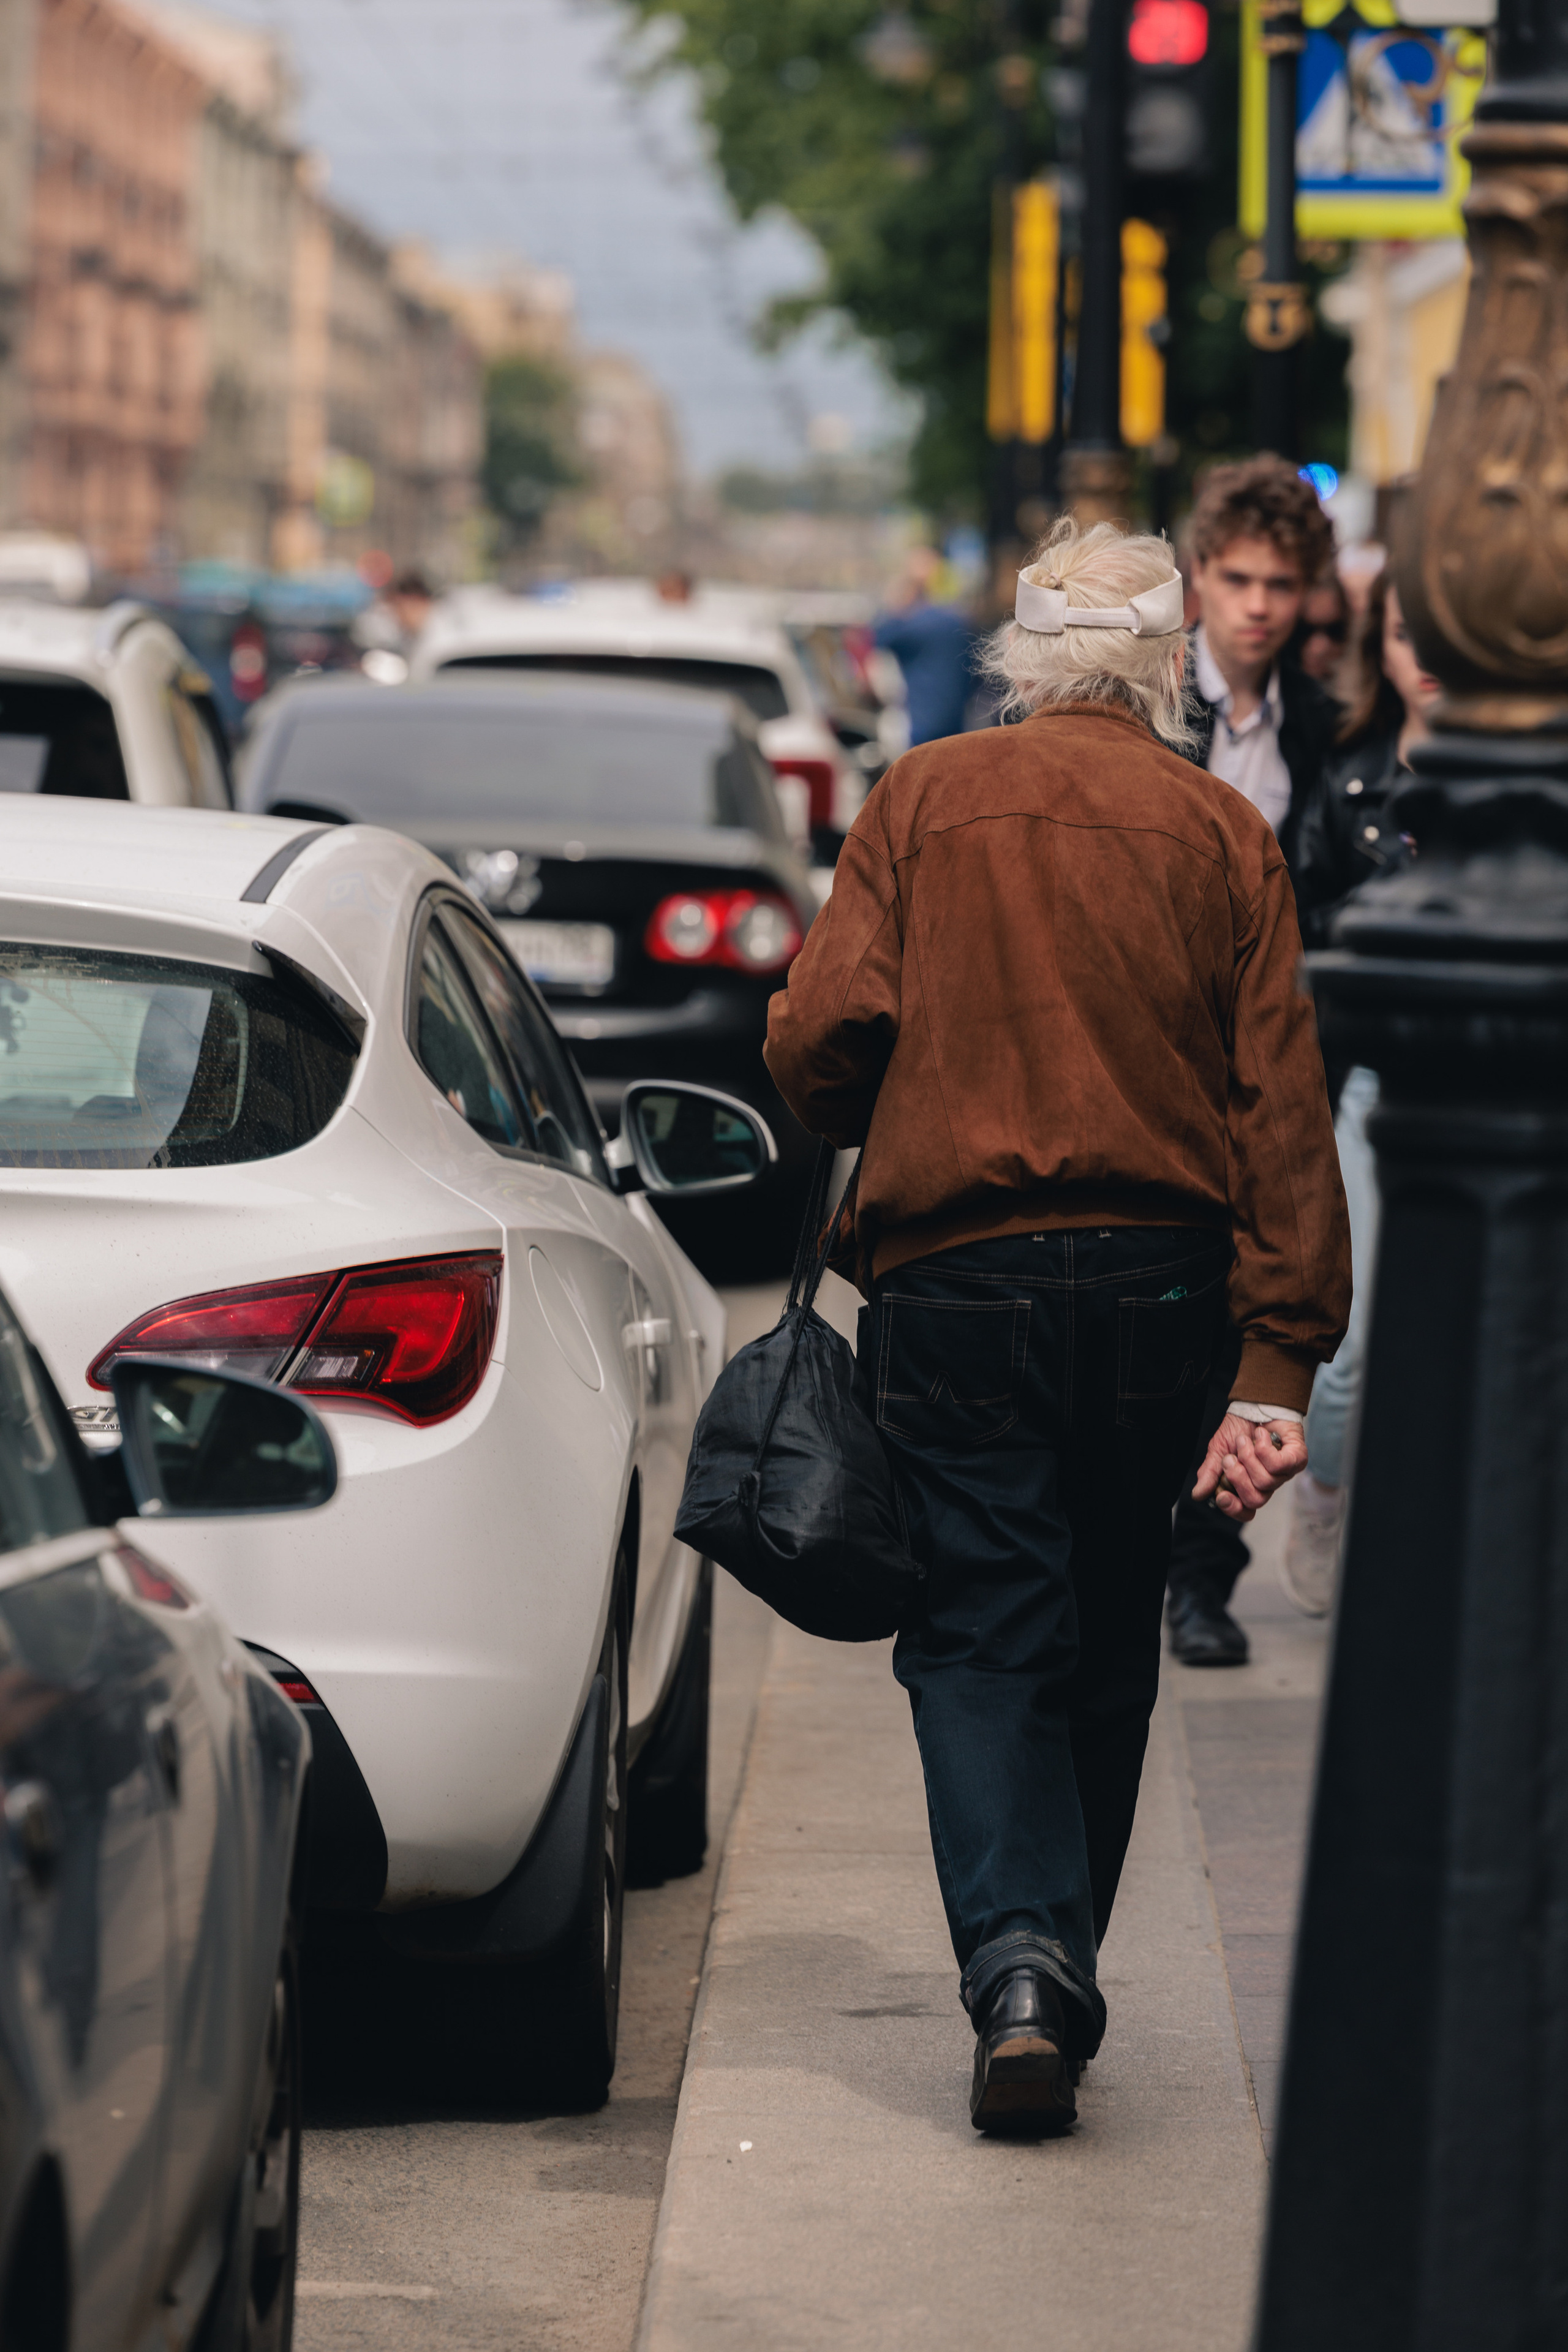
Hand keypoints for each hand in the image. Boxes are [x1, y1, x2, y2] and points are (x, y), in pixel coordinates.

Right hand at [1192, 1412, 1306, 1523]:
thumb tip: (1198, 1494)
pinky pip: (1279, 1465)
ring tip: (1245, 1440)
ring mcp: (1285, 1473)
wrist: (1255, 1404)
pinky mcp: (1297, 1459)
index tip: (1222, 1495)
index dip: (1234, 1508)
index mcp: (1249, 1485)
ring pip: (1266, 1481)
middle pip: (1255, 1500)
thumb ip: (1210, 1473)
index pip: (1245, 1511)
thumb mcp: (1218, 1450)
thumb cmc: (1239, 1429)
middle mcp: (1268, 1483)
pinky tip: (1261, 1436)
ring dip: (1249, 1456)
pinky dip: (1264, 1448)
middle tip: (1231, 1457)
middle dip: (1238, 1478)